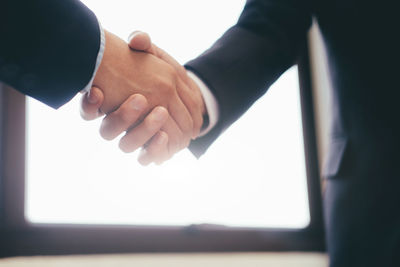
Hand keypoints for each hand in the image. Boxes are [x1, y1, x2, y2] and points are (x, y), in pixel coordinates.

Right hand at [80, 30, 204, 164]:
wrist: (182, 94)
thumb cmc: (158, 73)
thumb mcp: (151, 56)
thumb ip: (143, 45)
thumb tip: (137, 39)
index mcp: (109, 103)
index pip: (89, 110)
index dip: (89, 105)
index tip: (98, 92)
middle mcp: (118, 124)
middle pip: (108, 131)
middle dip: (123, 117)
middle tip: (141, 99)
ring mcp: (134, 137)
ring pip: (127, 145)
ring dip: (143, 131)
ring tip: (161, 113)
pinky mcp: (151, 149)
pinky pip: (147, 158)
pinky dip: (154, 151)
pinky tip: (165, 136)